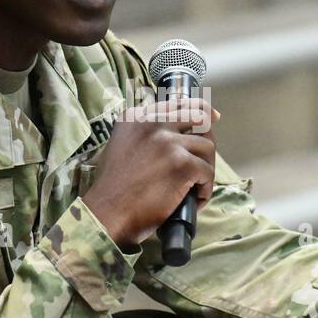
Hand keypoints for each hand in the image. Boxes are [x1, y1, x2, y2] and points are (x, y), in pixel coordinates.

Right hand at [82, 98, 218, 249]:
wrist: (106, 213)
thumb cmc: (113, 189)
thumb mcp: (120, 146)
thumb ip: (144, 134)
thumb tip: (175, 135)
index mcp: (136, 117)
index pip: (178, 104)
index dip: (199, 110)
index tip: (211, 117)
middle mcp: (153, 123)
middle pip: (199, 116)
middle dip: (210, 133)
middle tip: (209, 153)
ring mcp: (168, 143)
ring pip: (207, 147)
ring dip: (206, 168)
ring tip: (196, 186)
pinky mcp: (181, 164)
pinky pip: (207, 172)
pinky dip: (205, 188)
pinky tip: (194, 199)